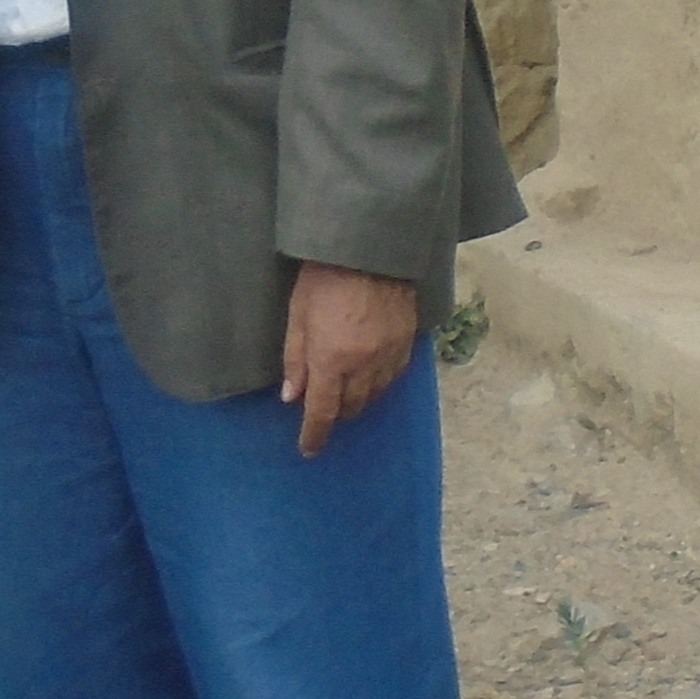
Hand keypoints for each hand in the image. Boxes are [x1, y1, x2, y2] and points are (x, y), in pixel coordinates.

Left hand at [281, 262, 426, 455]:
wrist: (371, 249)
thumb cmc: (324, 279)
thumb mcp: (298, 317)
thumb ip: (295, 360)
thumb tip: (291, 397)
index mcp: (331, 360)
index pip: (322, 412)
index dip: (314, 435)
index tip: (309, 450)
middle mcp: (363, 365)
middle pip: (351, 407)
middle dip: (337, 415)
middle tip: (326, 410)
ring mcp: (389, 356)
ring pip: (375, 395)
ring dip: (359, 400)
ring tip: (348, 392)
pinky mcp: (407, 343)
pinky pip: (394, 377)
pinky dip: (379, 383)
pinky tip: (372, 375)